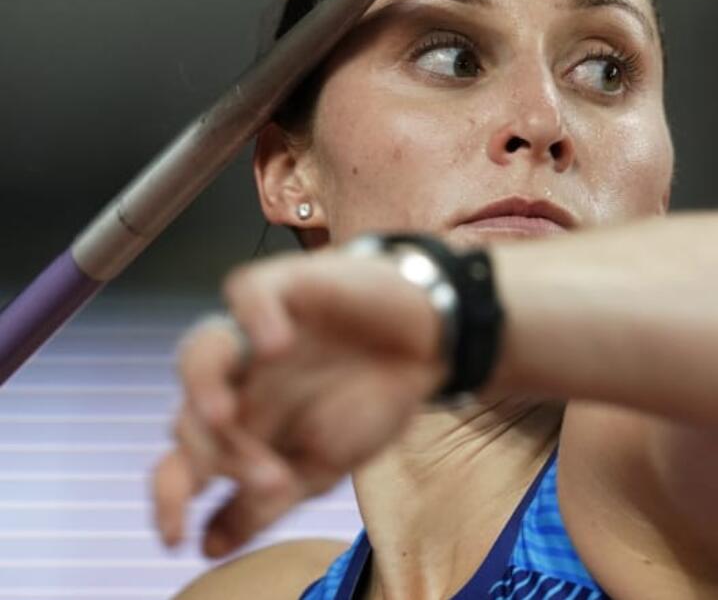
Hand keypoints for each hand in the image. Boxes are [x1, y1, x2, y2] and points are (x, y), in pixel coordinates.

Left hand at [151, 249, 447, 556]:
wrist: (432, 340)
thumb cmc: (376, 395)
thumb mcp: (324, 463)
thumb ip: (267, 502)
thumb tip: (209, 547)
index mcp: (243, 425)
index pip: (183, 461)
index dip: (169, 497)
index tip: (176, 537)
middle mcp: (239, 380)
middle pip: (188, 416)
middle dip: (220, 455)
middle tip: (272, 479)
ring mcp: (255, 333)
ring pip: (198, 351)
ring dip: (202, 387)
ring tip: (225, 413)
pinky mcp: (284, 285)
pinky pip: (247, 292)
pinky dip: (254, 317)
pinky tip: (278, 343)